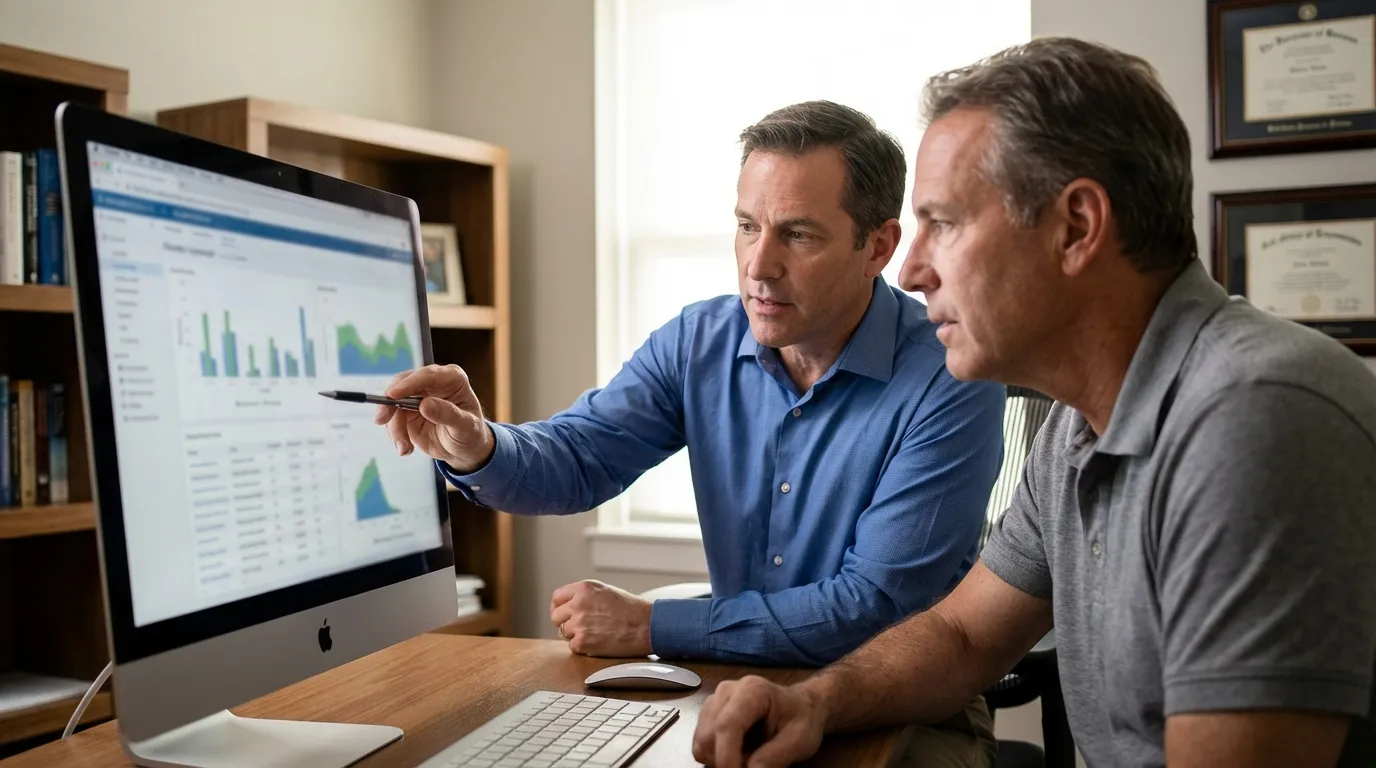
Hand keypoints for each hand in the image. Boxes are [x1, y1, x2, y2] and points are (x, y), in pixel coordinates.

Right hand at [376, 364, 494, 472]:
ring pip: (394, 404)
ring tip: (404, 448)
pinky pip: (392, 419)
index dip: (408, 384)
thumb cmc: (471, 434)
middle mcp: (433, 383)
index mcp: (452, 379)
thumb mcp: (466, 427)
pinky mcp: (407, 411)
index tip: (392, 396)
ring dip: (394, 428)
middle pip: (403, 383)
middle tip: (382, 420)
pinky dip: (395, 435)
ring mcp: (418, 396)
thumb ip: (448, 414)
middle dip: (390, 403)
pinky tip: (406, 449)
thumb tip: (425, 405)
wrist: (464, 450)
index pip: (427, 375)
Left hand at [549, 580, 652, 656]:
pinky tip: (598, 642)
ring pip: (563, 633)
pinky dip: (583, 647)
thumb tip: (568, 606)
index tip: (563, 614)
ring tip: (594, 634)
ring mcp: (579, 623)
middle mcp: (578, 604)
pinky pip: (572, 646)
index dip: (559, 607)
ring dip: (575, 635)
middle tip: (579, 627)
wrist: (647, 626)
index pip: (557, 598)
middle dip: (565, 623)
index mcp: (584, 588)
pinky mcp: (583, 642)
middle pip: (556, 617)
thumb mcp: (606, 591)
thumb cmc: (632, 609)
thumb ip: (585, 595)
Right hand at [693, 677, 825, 767]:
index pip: (727, 725)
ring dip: (720, 758)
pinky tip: (738, 751)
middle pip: (708, 736)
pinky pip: (701, 743)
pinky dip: (717, 754)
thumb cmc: (802, 718)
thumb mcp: (800, 739)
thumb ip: (776, 756)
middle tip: (753, 764)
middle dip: (726, 759)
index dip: (726, 756)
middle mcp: (726, 691)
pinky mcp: (708, 713)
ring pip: (701, 742)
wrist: (800, 705)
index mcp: (751, 690)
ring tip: (748, 756)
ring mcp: (714, 701)